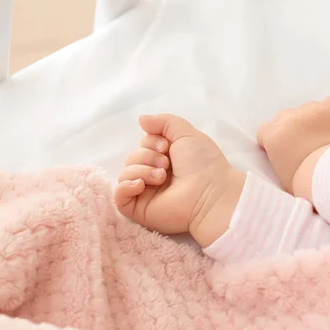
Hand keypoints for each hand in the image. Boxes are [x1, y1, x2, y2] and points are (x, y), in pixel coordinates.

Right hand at [113, 114, 244, 246]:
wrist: (211, 194)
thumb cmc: (204, 165)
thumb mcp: (185, 133)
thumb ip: (163, 122)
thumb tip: (140, 119)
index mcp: (163, 159)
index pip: (141, 145)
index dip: (150, 142)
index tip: (167, 147)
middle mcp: (152, 176)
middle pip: (131, 158)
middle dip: (147, 156)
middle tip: (167, 164)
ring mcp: (145, 194)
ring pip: (125, 174)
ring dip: (142, 170)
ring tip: (162, 177)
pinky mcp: (139, 210)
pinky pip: (118, 196)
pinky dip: (125, 187)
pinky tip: (140, 185)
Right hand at [257, 96, 329, 199]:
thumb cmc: (310, 186)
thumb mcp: (284, 180)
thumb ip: (280, 166)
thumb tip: (285, 166)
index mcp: (274, 136)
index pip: (264, 131)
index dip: (272, 141)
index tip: (281, 152)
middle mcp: (291, 118)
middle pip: (285, 117)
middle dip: (291, 129)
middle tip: (303, 146)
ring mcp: (314, 110)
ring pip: (308, 109)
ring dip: (312, 120)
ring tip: (324, 137)